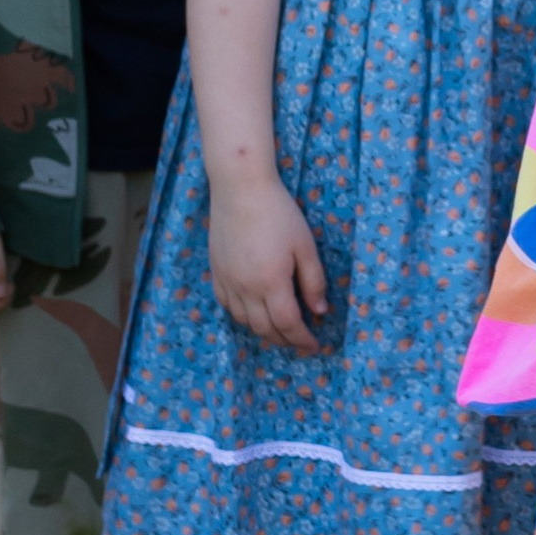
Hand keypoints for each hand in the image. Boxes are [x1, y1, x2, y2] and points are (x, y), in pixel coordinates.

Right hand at [209, 172, 328, 352]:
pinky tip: (253, 313)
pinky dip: (242, 317)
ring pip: (244, 321)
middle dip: (285, 341)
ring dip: (263, 331)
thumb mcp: (305, 246)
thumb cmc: (279, 212)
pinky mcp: (216, 272)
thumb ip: (313, 281)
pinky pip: (227, 305)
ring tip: (279, 330)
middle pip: (265, 329)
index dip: (302, 340)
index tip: (315, 346)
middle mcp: (246, 288)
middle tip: (300, 343)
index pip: (288, 324)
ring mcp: (228, 281)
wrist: (240, 188)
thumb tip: (319, 311)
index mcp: (272, 282)